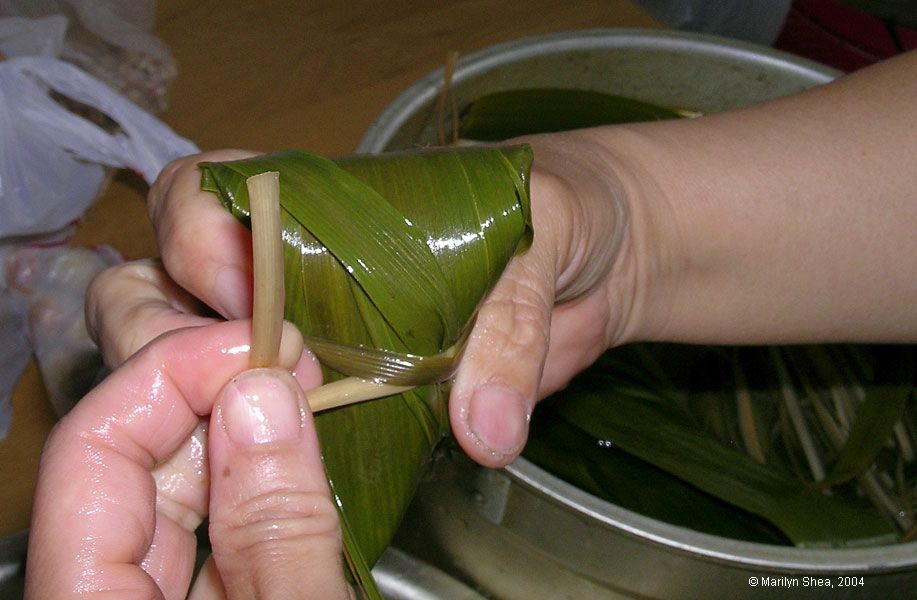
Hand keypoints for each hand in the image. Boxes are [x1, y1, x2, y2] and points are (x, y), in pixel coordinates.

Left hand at [26, 262, 352, 598]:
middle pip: (124, 449)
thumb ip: (279, 530)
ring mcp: (148, 589)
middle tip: (289, 353)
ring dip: (239, 419)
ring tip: (304, 384)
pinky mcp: (197, 594)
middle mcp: (103, 584)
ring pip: (172, 478)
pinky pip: (211, 519)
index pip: (91, 448)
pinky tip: (299, 441)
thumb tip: (265, 393)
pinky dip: (257, 472)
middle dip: (206, 383)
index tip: (262, 344)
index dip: (169, 372)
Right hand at [141, 139, 640, 467]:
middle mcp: (300, 267)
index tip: (253, 297)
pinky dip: (289, 455)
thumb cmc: (560, 208)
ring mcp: (321, 338)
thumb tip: (484, 429)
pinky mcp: (358, 399)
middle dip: (174, 333)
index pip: (205, 196)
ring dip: (216, 403)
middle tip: (243, 382)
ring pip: (213, 367)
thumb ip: (508, 323)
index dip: (199, 240)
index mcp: (322, 200)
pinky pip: (295, 429)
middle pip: (171, 286)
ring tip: (272, 440)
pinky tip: (316, 477)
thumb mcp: (541, 231)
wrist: (603, 259)